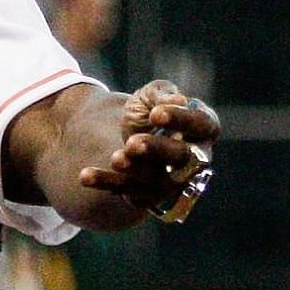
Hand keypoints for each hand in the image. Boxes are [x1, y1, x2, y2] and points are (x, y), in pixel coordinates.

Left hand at [76, 80, 221, 215]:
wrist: (125, 132)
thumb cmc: (148, 110)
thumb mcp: (152, 94)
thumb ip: (163, 95)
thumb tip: (179, 100)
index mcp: (203, 129)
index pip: (204, 125)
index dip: (183, 120)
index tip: (156, 113)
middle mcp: (193, 160)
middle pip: (182, 158)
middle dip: (157, 150)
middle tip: (133, 143)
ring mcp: (171, 180)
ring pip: (156, 180)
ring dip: (134, 171)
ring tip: (115, 158)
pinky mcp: (146, 194)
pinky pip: (127, 192)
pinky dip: (106, 183)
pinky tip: (85, 175)